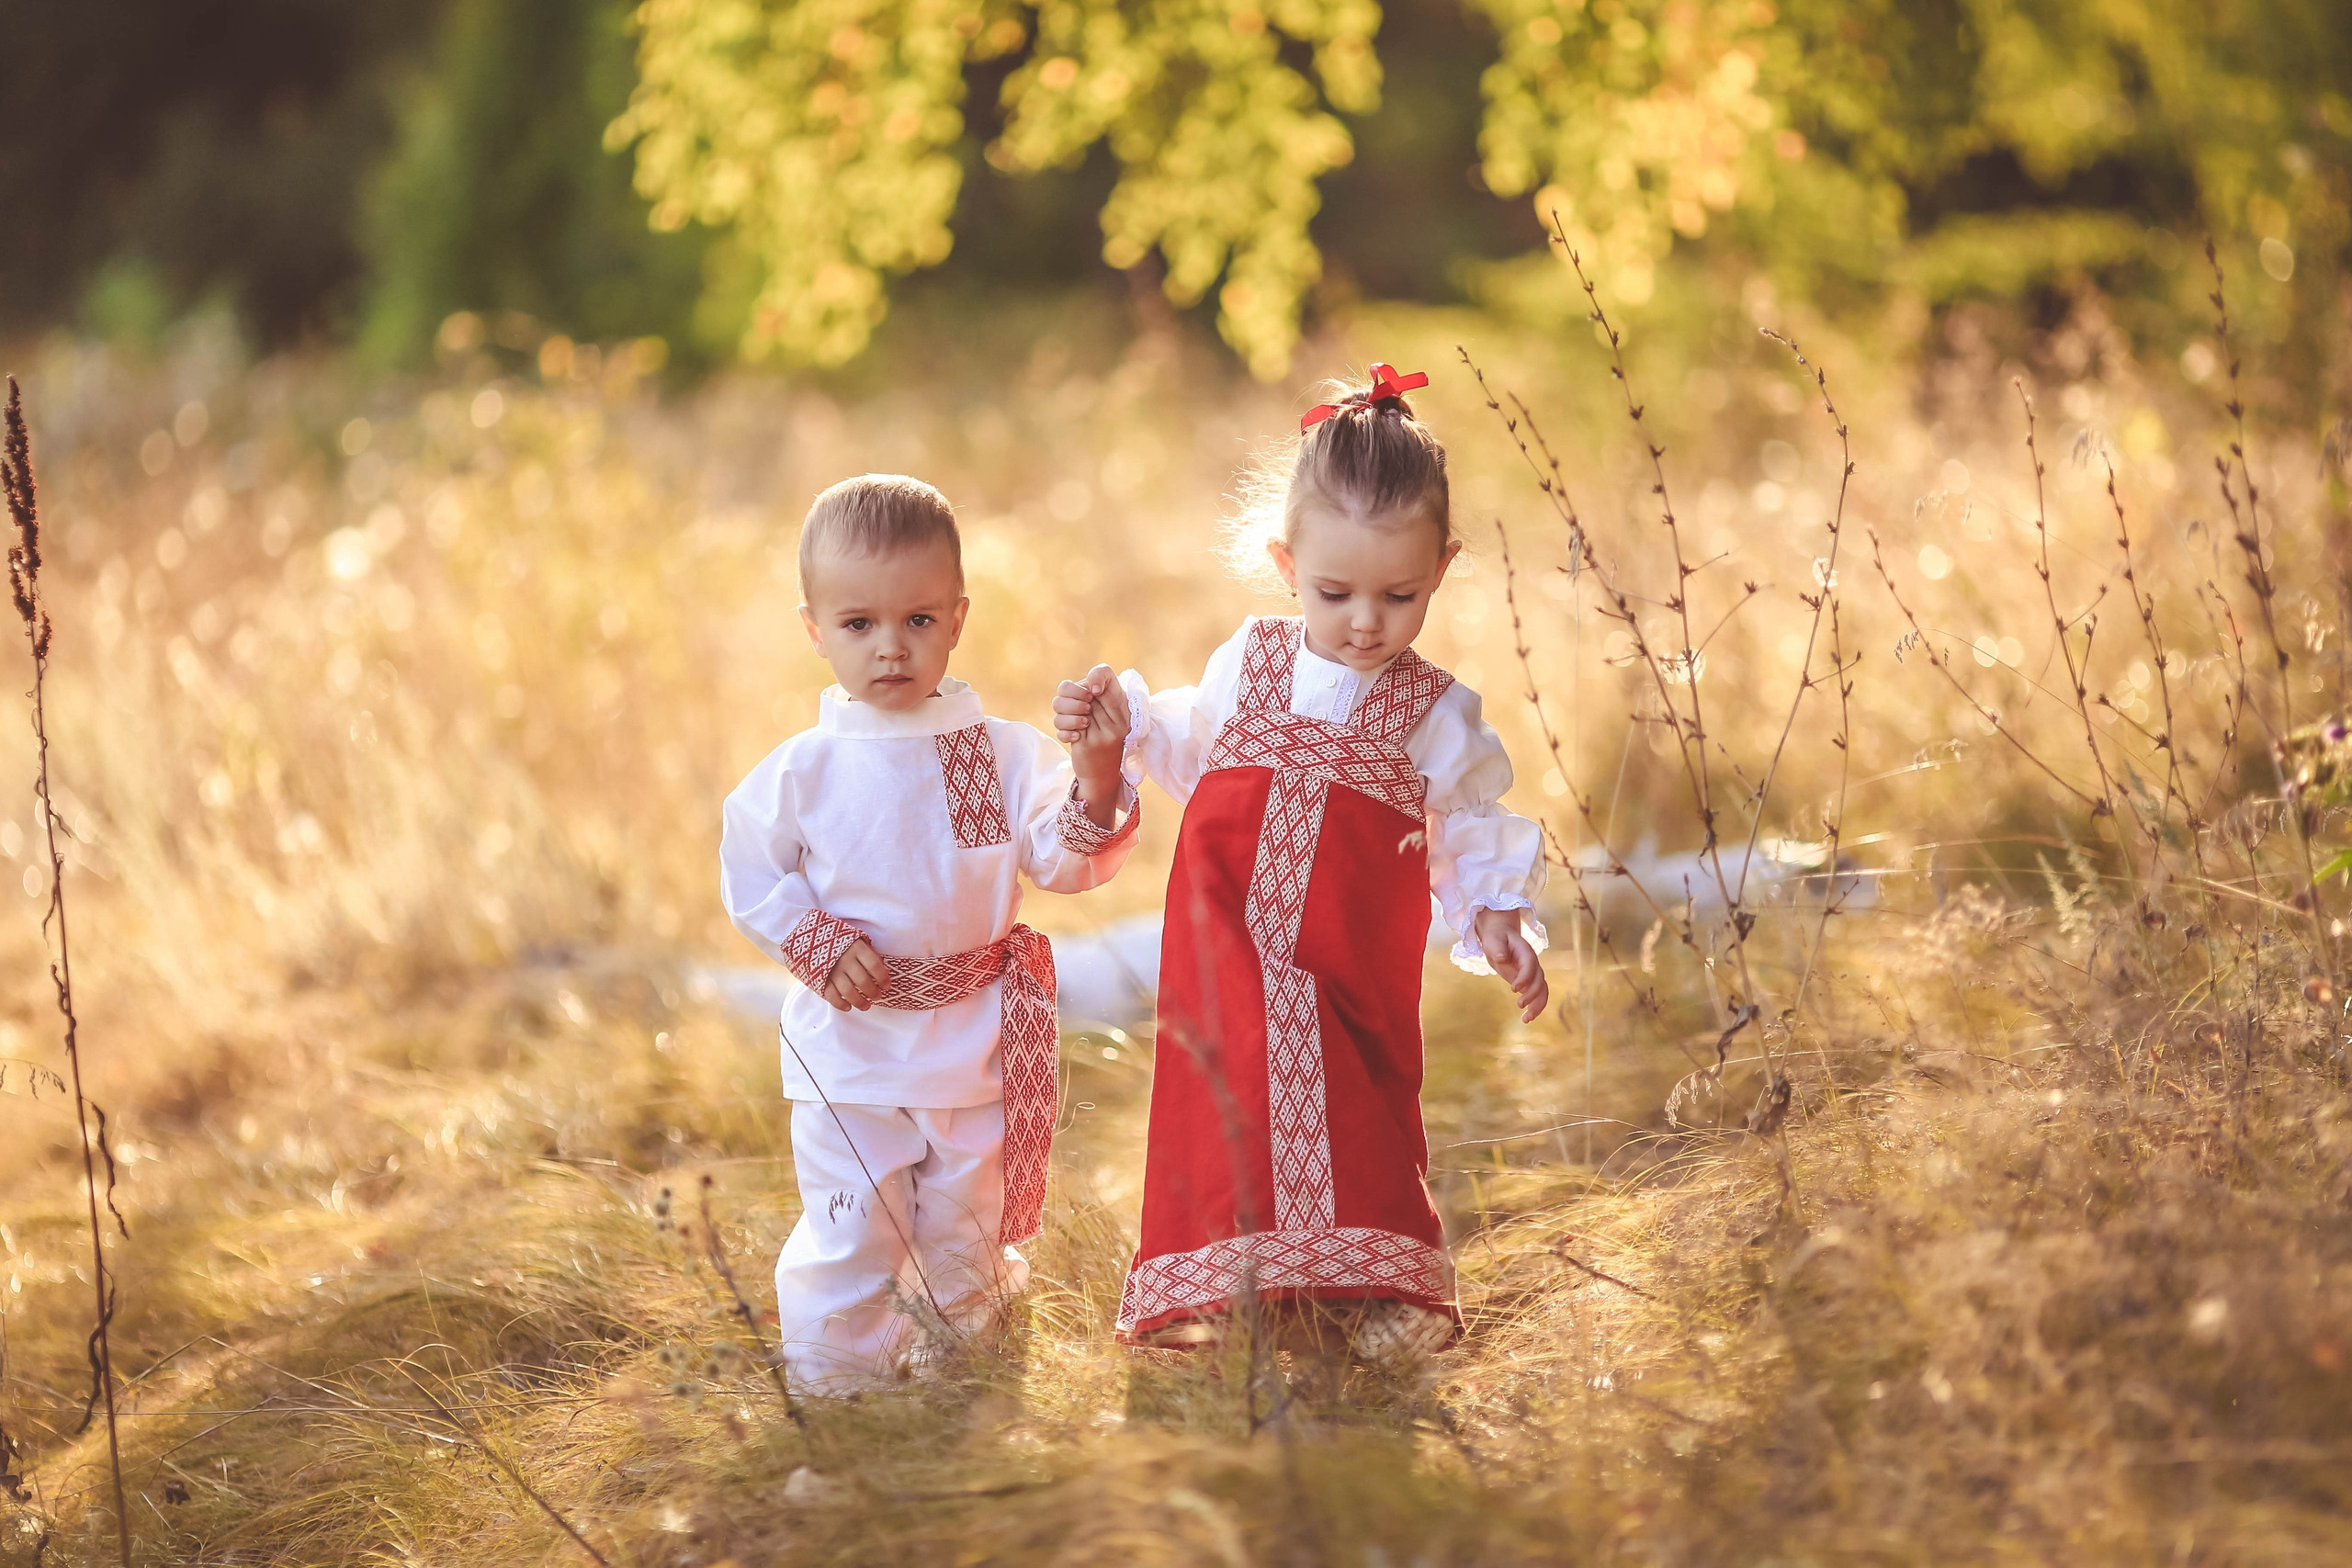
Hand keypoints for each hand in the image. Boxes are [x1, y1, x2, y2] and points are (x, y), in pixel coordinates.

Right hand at [821, 939, 888, 1011]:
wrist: (813, 937)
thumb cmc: (843, 942)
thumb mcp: (858, 941)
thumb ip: (869, 954)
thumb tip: (884, 972)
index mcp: (857, 948)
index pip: (874, 965)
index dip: (883, 978)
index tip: (887, 986)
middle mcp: (845, 959)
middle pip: (862, 980)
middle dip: (872, 992)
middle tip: (877, 997)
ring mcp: (832, 969)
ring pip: (848, 991)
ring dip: (859, 1001)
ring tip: (866, 1006)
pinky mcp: (820, 978)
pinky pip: (831, 995)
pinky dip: (840, 1004)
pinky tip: (848, 1007)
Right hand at [1053, 664, 1121, 746]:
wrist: (1126, 727)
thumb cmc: (1118, 703)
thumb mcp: (1113, 684)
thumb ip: (1101, 674)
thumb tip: (1093, 689)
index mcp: (1077, 693)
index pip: (1063, 688)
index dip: (1075, 692)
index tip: (1091, 696)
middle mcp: (1071, 707)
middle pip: (1056, 703)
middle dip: (1074, 706)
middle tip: (1089, 709)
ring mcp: (1071, 723)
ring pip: (1057, 720)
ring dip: (1072, 721)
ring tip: (1087, 723)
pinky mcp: (1073, 737)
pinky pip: (1060, 736)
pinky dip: (1068, 735)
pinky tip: (1079, 736)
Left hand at [1473, 908, 1548, 1022]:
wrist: (1502, 938)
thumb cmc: (1497, 939)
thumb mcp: (1493, 941)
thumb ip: (1497, 949)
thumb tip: (1500, 958)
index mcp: (1526, 952)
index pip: (1530, 965)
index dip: (1525, 977)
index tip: (1513, 989)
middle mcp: (1533, 964)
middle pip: (1539, 980)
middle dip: (1532, 994)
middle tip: (1519, 1005)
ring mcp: (1532, 974)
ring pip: (1542, 991)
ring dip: (1537, 1005)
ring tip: (1526, 1019)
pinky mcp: (1528, 983)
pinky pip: (1537, 996)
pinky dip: (1534, 1007)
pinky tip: (1526, 1019)